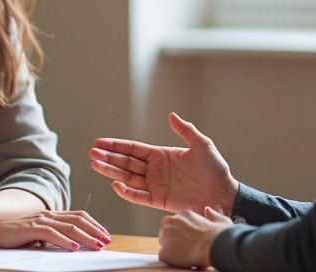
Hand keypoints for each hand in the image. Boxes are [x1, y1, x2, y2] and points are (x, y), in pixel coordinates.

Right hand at [0, 210, 112, 251]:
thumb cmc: (8, 234)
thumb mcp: (33, 235)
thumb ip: (48, 238)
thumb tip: (65, 246)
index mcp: (49, 215)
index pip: (78, 216)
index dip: (94, 224)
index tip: (105, 234)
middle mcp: (47, 214)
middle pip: (78, 220)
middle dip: (95, 230)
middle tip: (107, 241)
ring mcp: (39, 220)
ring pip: (69, 227)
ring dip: (86, 237)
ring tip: (97, 246)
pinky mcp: (30, 229)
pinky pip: (51, 234)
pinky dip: (65, 241)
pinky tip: (75, 248)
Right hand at [90, 112, 238, 214]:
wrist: (224, 194)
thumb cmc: (215, 169)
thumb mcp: (201, 145)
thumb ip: (185, 130)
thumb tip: (171, 115)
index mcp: (162, 155)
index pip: (134, 149)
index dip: (116, 145)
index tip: (100, 142)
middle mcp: (155, 170)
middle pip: (126, 162)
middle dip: (108, 157)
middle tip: (91, 152)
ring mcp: (156, 185)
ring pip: (128, 178)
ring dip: (111, 171)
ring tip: (95, 164)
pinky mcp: (159, 201)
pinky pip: (138, 196)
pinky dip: (126, 191)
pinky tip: (114, 183)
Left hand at [158, 206, 232, 268]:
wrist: (213, 246)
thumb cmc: (218, 235)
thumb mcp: (220, 219)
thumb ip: (212, 214)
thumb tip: (208, 210)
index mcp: (183, 214)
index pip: (175, 221)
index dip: (181, 231)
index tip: (188, 237)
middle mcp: (170, 222)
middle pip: (166, 231)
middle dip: (173, 238)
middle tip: (185, 246)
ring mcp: (165, 237)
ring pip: (164, 243)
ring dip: (171, 248)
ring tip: (185, 254)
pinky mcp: (164, 252)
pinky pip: (164, 256)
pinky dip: (171, 259)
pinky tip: (181, 260)